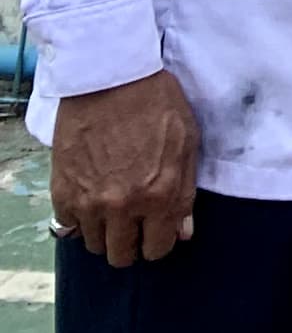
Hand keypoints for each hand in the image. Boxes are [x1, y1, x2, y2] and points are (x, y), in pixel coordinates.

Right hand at [52, 71, 196, 267]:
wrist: (110, 76)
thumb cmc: (156, 102)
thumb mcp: (187, 141)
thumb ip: (185, 192)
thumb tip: (182, 233)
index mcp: (159, 195)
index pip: (157, 249)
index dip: (159, 241)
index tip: (156, 230)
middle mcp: (123, 206)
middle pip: (122, 255)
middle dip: (132, 242)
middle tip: (134, 221)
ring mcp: (89, 202)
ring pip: (95, 245)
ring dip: (105, 231)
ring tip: (113, 206)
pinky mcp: (63, 192)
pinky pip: (70, 226)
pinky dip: (80, 218)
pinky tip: (91, 195)